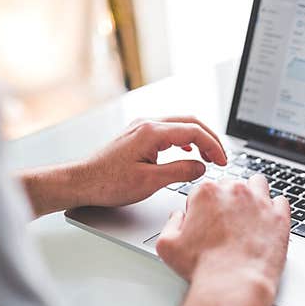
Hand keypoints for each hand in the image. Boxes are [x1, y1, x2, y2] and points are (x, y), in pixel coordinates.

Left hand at [76, 116, 227, 207]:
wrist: (82, 182)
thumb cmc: (108, 183)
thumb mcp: (150, 182)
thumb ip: (180, 171)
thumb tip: (201, 166)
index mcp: (151, 132)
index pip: (194, 131)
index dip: (213, 146)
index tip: (222, 161)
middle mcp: (146, 124)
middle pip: (190, 122)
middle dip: (210, 139)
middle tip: (221, 158)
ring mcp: (141, 128)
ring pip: (180, 125)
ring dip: (198, 138)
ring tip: (208, 156)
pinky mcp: (138, 135)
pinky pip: (168, 130)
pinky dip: (184, 140)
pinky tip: (187, 151)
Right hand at [155, 174, 290, 303]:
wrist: (233, 285)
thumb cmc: (202, 268)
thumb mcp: (167, 245)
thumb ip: (171, 222)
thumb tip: (179, 215)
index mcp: (207, 193)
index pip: (204, 190)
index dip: (202, 208)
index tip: (205, 223)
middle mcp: (234, 191)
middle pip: (231, 186)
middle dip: (227, 201)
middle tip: (226, 224)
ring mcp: (260, 202)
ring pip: (257, 185)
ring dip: (252, 195)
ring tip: (248, 216)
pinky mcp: (280, 216)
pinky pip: (281, 201)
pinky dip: (275, 209)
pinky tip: (267, 222)